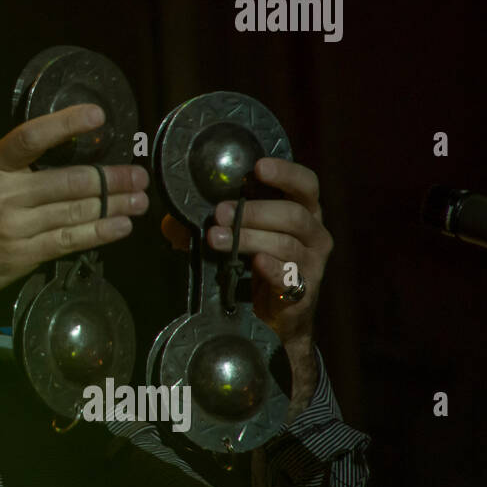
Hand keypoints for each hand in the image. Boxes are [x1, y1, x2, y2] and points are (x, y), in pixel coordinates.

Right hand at [0, 103, 149, 316]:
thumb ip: (10, 169)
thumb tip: (59, 159)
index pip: (30, 137)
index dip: (65, 123)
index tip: (97, 116)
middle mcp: (2, 194)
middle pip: (68, 181)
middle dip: (111, 178)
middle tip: (137, 175)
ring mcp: (14, 227)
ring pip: (76, 212)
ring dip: (113, 205)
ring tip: (139, 200)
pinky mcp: (23, 256)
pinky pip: (69, 241)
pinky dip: (99, 233)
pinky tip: (119, 226)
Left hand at [161, 156, 331, 408]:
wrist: (273, 319)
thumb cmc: (254, 266)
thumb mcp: (234, 239)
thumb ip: (209, 224)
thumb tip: (172, 220)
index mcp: (303, 212)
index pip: (305, 184)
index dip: (285, 172)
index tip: (257, 167)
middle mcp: (314, 235)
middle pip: (293, 214)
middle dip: (254, 211)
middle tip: (220, 213)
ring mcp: (312, 264)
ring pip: (287, 245)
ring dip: (250, 238)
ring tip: (216, 238)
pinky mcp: (304, 293)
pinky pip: (290, 277)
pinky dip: (271, 269)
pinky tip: (254, 263)